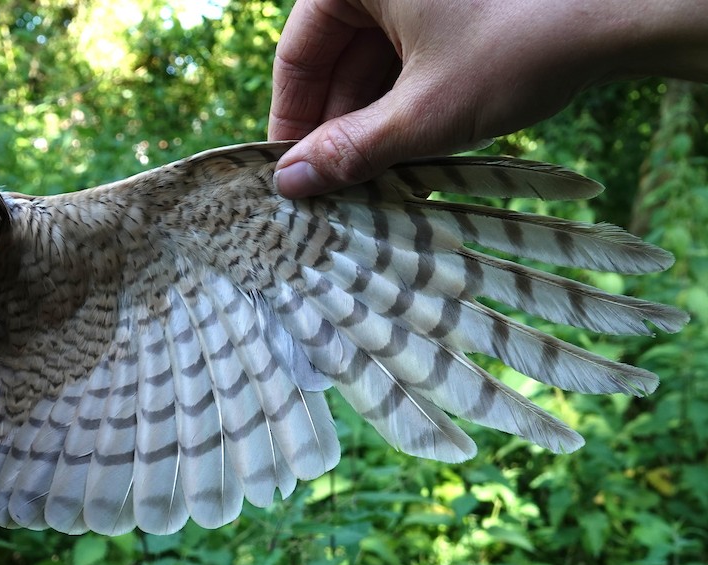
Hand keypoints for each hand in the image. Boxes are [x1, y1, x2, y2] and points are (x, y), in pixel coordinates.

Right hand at [269, 0, 707, 196]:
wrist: (629, 12)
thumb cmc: (523, 45)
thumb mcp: (425, 113)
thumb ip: (350, 151)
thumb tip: (290, 185)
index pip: (298, 54)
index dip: (291, 121)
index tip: (291, 174)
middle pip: (336, 60)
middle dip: (336, 128)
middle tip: (333, 190)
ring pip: (374, 65)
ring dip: (370, 124)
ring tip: (373, 182)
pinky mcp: (457, 9)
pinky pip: (410, 59)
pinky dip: (405, 104)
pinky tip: (409, 154)